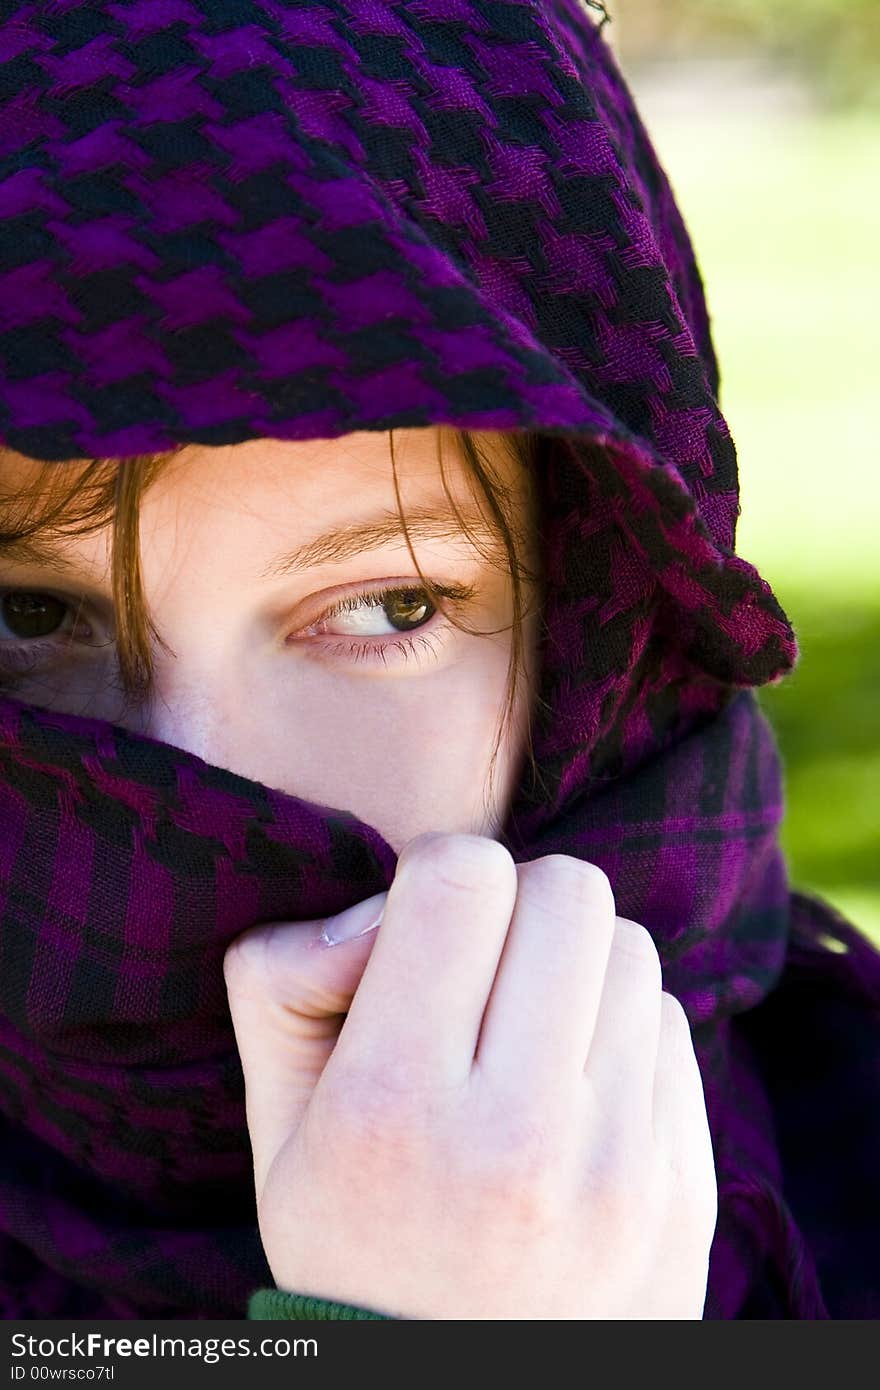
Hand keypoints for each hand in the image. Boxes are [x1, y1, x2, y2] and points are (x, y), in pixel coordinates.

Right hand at [223, 832, 717, 1318]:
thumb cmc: (354, 1251)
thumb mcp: (277, 1130)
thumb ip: (283, 986)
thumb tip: (374, 906)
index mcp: (396, 1110)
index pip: (463, 880)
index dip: (438, 873)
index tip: (423, 926)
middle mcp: (521, 1135)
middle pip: (568, 892)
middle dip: (519, 903)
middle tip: (484, 966)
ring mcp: (621, 1167)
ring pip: (631, 948)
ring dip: (575, 964)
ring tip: (529, 1031)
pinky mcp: (684, 1188)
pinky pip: (670, 1026)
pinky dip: (620, 1031)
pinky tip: (574, 1091)